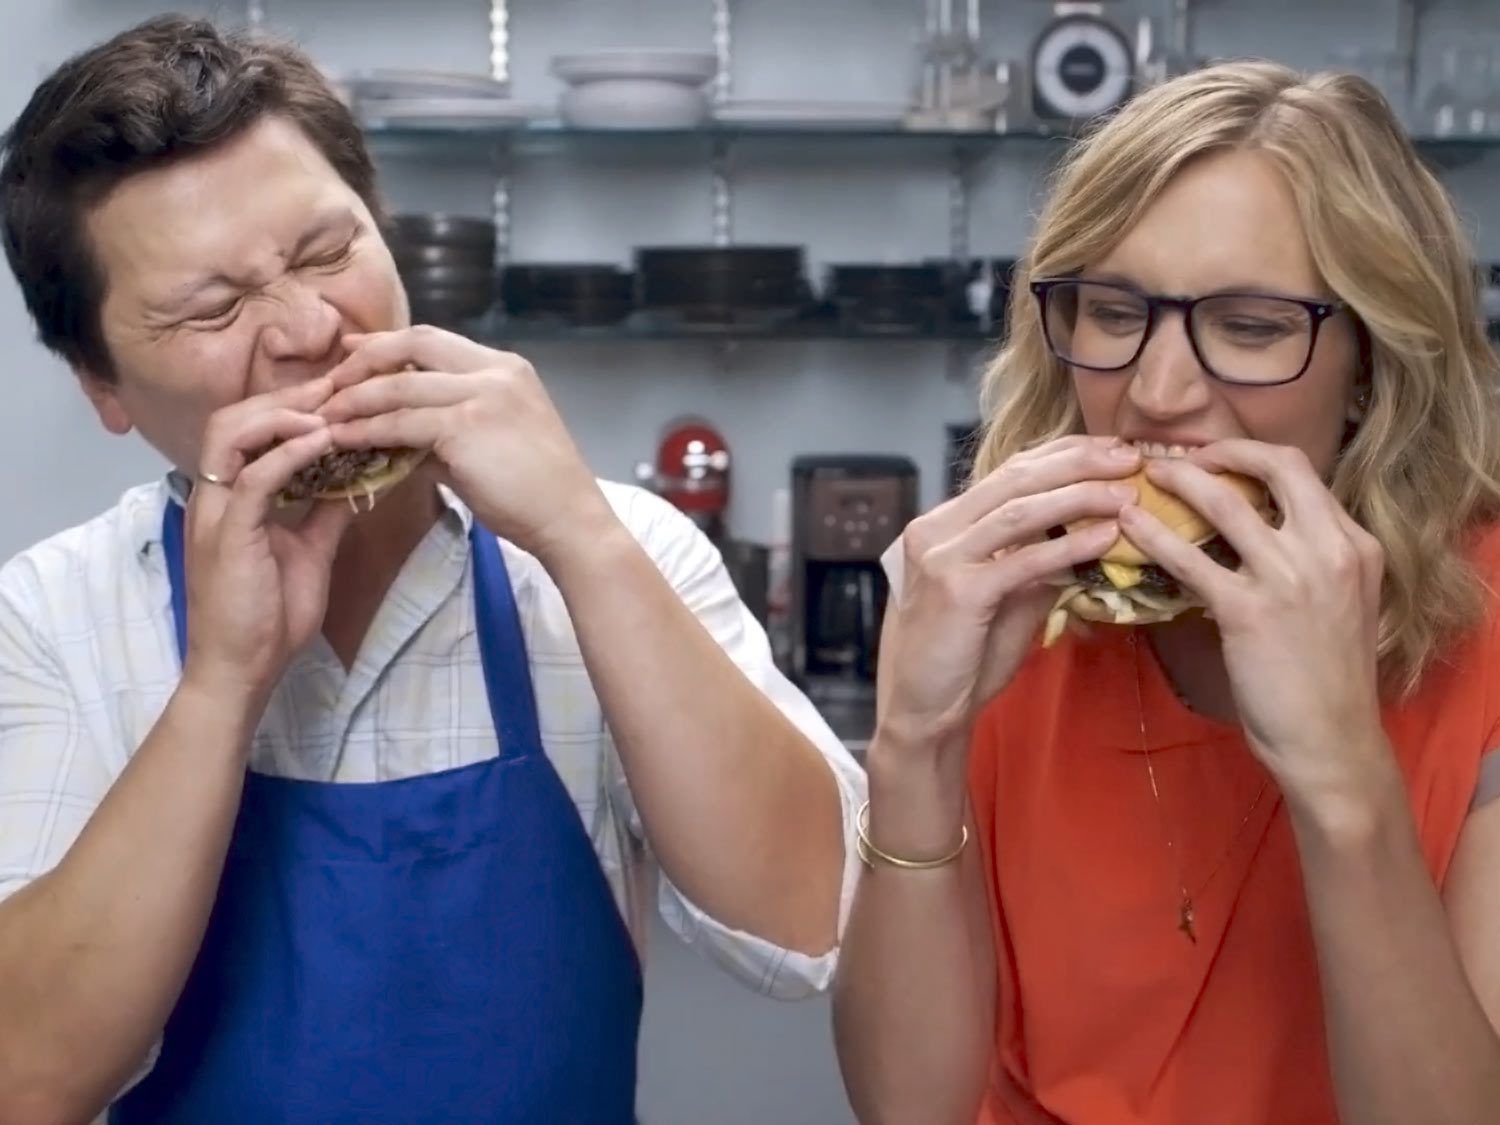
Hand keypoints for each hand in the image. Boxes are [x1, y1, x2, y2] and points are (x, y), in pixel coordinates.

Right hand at [183, 377, 355, 709]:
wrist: (242, 670)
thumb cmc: (269, 617)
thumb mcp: (310, 551)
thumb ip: (325, 511)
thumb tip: (357, 478)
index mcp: (231, 497)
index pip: (250, 429)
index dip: (293, 404)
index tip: (341, 391)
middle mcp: (216, 496)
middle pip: (235, 417)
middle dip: (289, 396)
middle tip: (341, 386)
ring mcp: (216, 512)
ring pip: (233, 434)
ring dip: (283, 415)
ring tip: (332, 408)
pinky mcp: (228, 533)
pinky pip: (253, 478)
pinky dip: (288, 453)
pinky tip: (324, 442)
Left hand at [318, 326, 612, 561]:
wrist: (569, 520)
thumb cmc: (537, 492)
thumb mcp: (495, 443)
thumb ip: (450, 428)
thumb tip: (401, 434)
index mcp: (507, 368)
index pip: (435, 339)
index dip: (388, 344)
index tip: (354, 354)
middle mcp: (496, 371)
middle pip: (415, 343)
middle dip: (366, 359)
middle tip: (332, 380)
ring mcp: (483, 394)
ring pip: (400, 384)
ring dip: (356, 397)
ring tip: (326, 413)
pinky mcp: (467, 426)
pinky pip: (402, 421)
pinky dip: (367, 428)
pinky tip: (344, 438)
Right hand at [878, 435, 1141, 754]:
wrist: (924, 711)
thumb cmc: (963, 658)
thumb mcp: (1005, 597)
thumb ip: (1035, 561)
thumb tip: (1091, 534)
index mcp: (943, 524)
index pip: (1008, 471)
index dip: (1064, 454)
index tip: (1113, 449)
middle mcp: (935, 530)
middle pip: (1015, 478)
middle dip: (1078, 462)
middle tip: (1130, 456)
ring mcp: (941, 557)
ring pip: (1019, 510)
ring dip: (1079, 497)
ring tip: (1127, 494)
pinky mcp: (957, 590)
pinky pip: (1022, 559)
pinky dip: (1068, 546)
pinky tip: (1106, 538)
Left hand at [1118, 441, 1384, 796]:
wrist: (1331, 741)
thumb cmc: (1328, 680)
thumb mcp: (1343, 605)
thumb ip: (1314, 562)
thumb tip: (1263, 530)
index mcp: (1356, 546)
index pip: (1302, 472)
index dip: (1251, 455)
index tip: (1216, 457)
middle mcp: (1330, 550)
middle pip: (1276, 465)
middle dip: (1222, 450)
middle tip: (1180, 456)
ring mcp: (1290, 578)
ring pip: (1224, 502)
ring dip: (1178, 480)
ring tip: (1144, 474)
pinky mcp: (1248, 611)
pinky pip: (1189, 558)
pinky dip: (1153, 535)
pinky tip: (1128, 526)